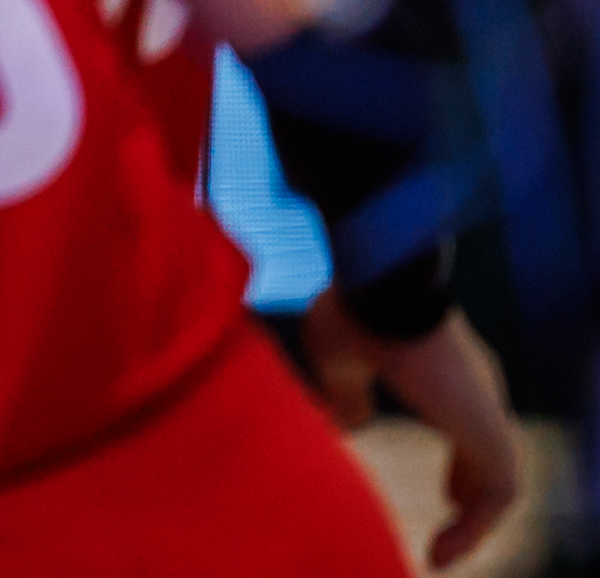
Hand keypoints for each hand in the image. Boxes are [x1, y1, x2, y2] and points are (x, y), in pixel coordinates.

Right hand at [305, 295, 518, 568]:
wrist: (384, 288)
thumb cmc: (356, 313)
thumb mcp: (338, 361)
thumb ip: (347, 394)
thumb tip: (350, 424)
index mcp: (445, 370)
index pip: (467, 423)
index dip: (462, 462)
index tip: (449, 492)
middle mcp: (475, 388)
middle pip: (491, 451)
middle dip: (474, 487)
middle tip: (456, 513)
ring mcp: (487, 408)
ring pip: (499, 478)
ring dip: (476, 520)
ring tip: (444, 551)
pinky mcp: (488, 429)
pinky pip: (501, 494)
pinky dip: (477, 527)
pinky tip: (445, 549)